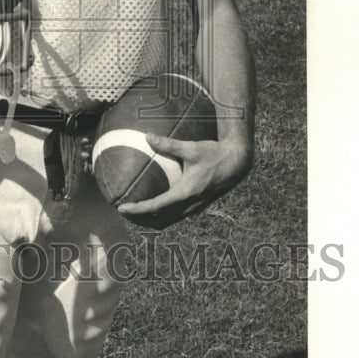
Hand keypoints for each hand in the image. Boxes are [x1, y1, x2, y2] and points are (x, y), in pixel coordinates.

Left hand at [117, 133, 252, 229]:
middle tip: (121, 211)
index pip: (156, 207)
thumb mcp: (191, 148)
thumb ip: (168, 144)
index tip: (121, 208)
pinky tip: (153, 206)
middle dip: (139, 219)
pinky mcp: (198, 206)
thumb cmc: (214, 154)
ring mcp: (195, 208)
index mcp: (186, 193)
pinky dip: (161, 216)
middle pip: (159, 220)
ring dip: (149, 220)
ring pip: (168, 221)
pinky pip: (175, 216)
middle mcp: (190, 205)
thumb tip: (147, 136)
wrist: (237, 164)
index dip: (137, 210)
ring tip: (133, 213)